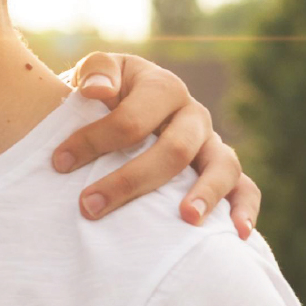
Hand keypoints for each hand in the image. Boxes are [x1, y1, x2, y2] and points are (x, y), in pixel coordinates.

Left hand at [52, 52, 259, 238]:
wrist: (121, 106)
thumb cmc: (104, 95)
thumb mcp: (96, 72)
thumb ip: (95, 71)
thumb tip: (97, 91)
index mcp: (162, 87)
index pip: (133, 117)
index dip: (95, 140)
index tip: (59, 164)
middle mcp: (193, 114)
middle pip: (174, 148)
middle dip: (131, 180)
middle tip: (90, 206)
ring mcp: (212, 143)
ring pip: (221, 166)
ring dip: (205, 193)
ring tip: (186, 218)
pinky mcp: (223, 170)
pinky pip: (246, 188)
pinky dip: (246, 208)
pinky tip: (237, 233)